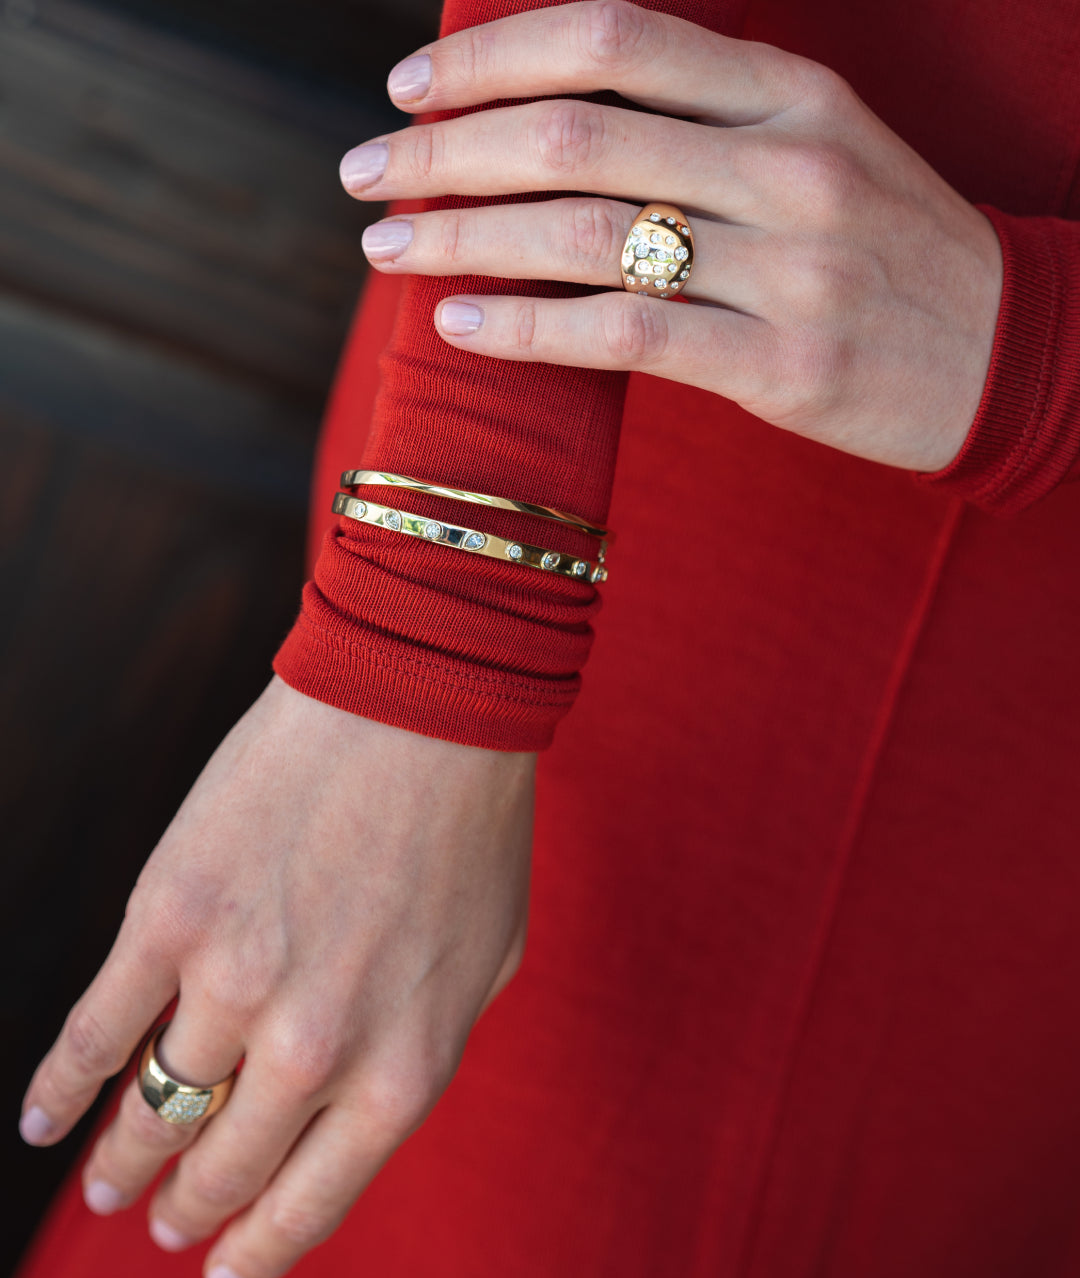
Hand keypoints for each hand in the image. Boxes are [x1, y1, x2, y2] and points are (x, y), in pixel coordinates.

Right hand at [19, 676, 533, 1277]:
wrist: (424, 704)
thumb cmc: (470, 828)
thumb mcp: (486, 963)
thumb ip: (421, 1044)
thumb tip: (357, 1102)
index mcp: (403, 1071)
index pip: (311, 1202)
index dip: (258, 1249)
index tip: (221, 1274)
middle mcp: (316, 1051)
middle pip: (223, 1166)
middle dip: (189, 1206)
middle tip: (166, 1220)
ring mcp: (234, 986)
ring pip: (154, 1110)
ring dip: (122, 1161)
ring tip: (108, 1184)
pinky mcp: (169, 919)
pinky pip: (93, 1033)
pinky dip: (59, 1089)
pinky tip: (43, 1122)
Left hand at [347, 0, 1001, 473]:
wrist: (1005, 352)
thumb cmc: (886, 251)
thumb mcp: (817, 146)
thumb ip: (703, 122)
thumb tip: (551, 122)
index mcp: (791, 90)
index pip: (611, 38)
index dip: (491, 54)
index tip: (409, 86)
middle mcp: (788, 162)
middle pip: (575, 131)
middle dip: (445, 149)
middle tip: (365, 173)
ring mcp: (790, 267)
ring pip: (585, 231)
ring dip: (463, 236)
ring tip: (386, 247)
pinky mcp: (781, 367)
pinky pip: (624, 335)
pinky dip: (527, 327)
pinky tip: (458, 323)